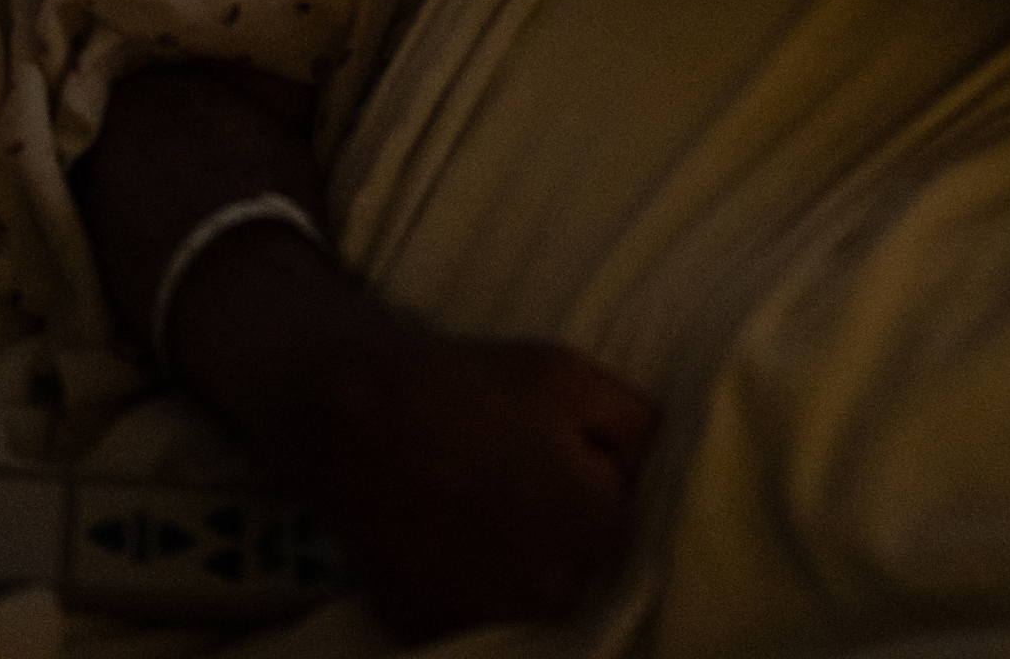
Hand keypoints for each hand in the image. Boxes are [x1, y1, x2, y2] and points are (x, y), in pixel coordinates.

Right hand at [170, 231, 657, 640]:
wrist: (352, 411)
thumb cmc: (471, 383)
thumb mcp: (576, 377)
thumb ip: (642, 429)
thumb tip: (656, 470)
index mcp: (597, 530)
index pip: (635, 526)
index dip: (606, 487)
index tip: (579, 460)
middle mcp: (550, 593)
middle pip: (588, 572)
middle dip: (571, 531)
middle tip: (527, 479)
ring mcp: (487, 620)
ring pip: (534, 601)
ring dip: (526, 565)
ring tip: (487, 505)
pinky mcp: (431, 632)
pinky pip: (476, 616)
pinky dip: (473, 586)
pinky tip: (452, 534)